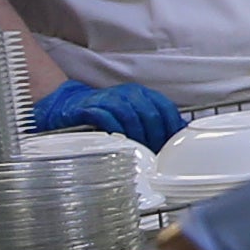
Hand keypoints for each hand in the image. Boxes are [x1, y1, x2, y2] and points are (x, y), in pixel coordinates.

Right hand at [26, 76, 185, 147]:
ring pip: (130, 116)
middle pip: (150, 114)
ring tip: (141, 154)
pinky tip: (120, 144)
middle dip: (156, 137)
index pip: (165, 108)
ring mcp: (109, 99)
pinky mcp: (90, 107)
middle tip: (157, 156)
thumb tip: (179, 138)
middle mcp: (128, 93)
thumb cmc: (107, 113)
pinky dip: (115, 131)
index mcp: (142, 94)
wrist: (70, 105)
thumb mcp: (134, 116)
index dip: (171, 128)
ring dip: (138, 137)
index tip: (173, 147)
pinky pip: (106, 118)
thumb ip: (154, 124)